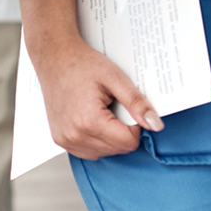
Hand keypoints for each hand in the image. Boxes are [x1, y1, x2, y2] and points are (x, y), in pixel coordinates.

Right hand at [34, 35, 162, 159]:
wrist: (54, 57)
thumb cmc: (82, 64)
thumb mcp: (115, 78)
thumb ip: (137, 103)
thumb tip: (155, 125)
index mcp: (89, 121)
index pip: (128, 142)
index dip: (134, 125)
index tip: (125, 106)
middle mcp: (74, 135)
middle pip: (117, 149)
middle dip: (120, 130)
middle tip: (109, 105)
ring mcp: (65, 140)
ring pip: (104, 153)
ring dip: (108, 136)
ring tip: (98, 110)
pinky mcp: (59, 140)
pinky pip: (89, 152)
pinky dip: (95, 139)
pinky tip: (89, 119)